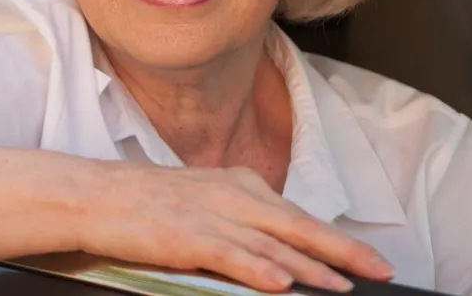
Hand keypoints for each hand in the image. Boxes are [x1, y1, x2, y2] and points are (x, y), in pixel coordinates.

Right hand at [73, 162, 393, 292]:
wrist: (92, 195)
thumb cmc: (143, 202)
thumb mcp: (202, 199)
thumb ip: (240, 219)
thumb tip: (277, 249)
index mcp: (239, 184)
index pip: (298, 215)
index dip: (337, 239)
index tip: (369, 259)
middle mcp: (231, 195)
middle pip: (298, 226)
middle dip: (342, 252)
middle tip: (379, 271)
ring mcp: (209, 215)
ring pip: (271, 244)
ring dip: (310, 268)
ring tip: (341, 287)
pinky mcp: (185, 237)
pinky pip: (230, 256)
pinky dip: (258, 269)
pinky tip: (282, 284)